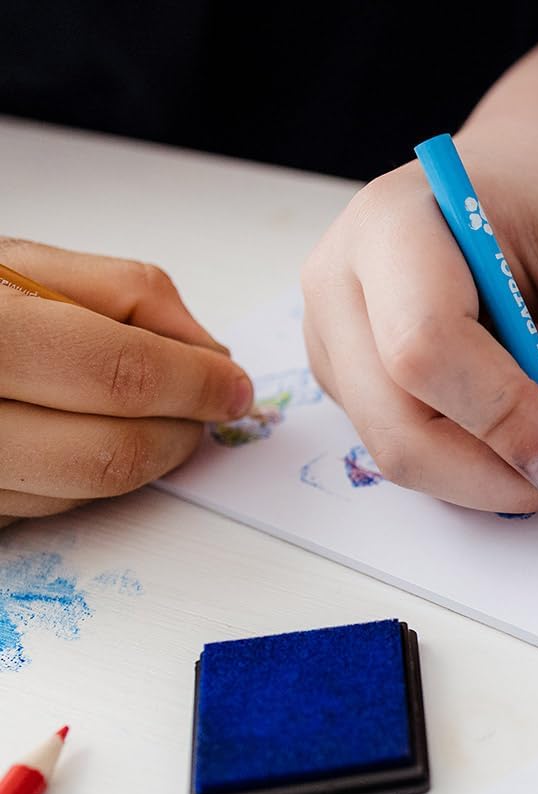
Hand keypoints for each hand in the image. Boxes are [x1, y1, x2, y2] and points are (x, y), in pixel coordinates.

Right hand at [0, 238, 252, 526]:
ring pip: (84, 492)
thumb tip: (211, 353)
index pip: (121, 374)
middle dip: (183, 434)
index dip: (197, 385)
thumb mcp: (25, 262)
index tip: (235, 388)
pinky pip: (47, 510)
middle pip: (111, 452)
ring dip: (146, 459)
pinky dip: (90, 478)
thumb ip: (130, 293)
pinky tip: (86, 436)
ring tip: (155, 417)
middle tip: (208, 410)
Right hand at [301, 123, 537, 513]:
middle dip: (492, 473)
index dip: (503, 417)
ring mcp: (328, 340)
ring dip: (483, 475)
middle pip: (396, 424)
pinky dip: (465, 461)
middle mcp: (335, 287)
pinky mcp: (342, 378)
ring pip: (395, 451)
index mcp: (389, 225)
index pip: (424, 347)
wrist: (505, 177)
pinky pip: (400, 447)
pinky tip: (506, 422)